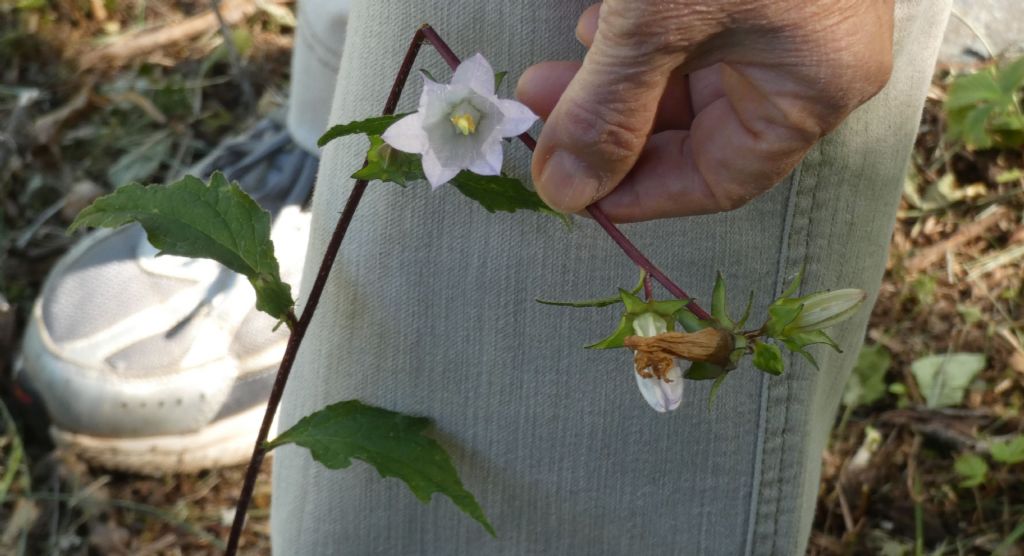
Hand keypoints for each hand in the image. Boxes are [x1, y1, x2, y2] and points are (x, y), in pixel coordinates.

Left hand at [517, 1, 894, 221]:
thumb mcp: (657, 19)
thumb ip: (606, 109)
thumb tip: (565, 191)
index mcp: (811, 87)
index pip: (723, 179)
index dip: (641, 193)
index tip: (573, 191)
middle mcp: (807, 61)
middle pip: (699, 131)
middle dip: (612, 129)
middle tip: (540, 115)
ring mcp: (782, 19)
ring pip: (685, 81)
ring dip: (613, 84)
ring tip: (551, 73)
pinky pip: (689, 33)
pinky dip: (636, 40)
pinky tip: (594, 27)